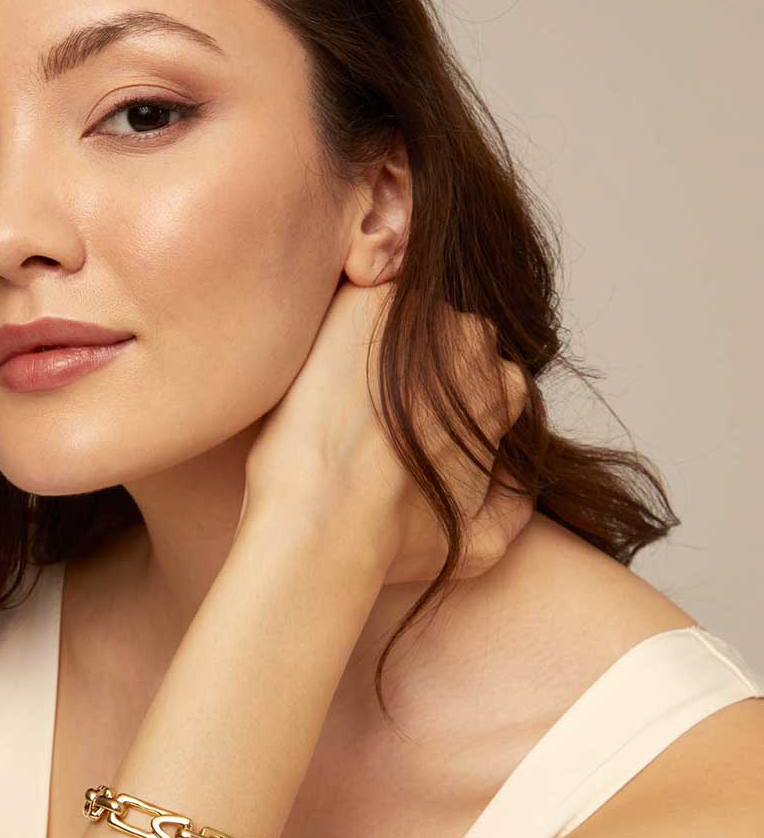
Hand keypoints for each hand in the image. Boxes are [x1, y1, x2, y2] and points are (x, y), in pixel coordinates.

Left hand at [240, 277, 532, 583]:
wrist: (324, 518)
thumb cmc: (392, 540)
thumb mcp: (482, 542)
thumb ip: (515, 502)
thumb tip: (519, 472)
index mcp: (503, 391)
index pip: (479, 373)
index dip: (435, 400)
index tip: (397, 430)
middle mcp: (475, 344)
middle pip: (443, 339)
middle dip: (410, 367)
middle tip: (362, 411)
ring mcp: (421, 316)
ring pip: (399, 318)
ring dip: (374, 344)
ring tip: (336, 395)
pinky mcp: (366, 301)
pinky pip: (356, 295)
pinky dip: (337, 322)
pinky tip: (317, 370)